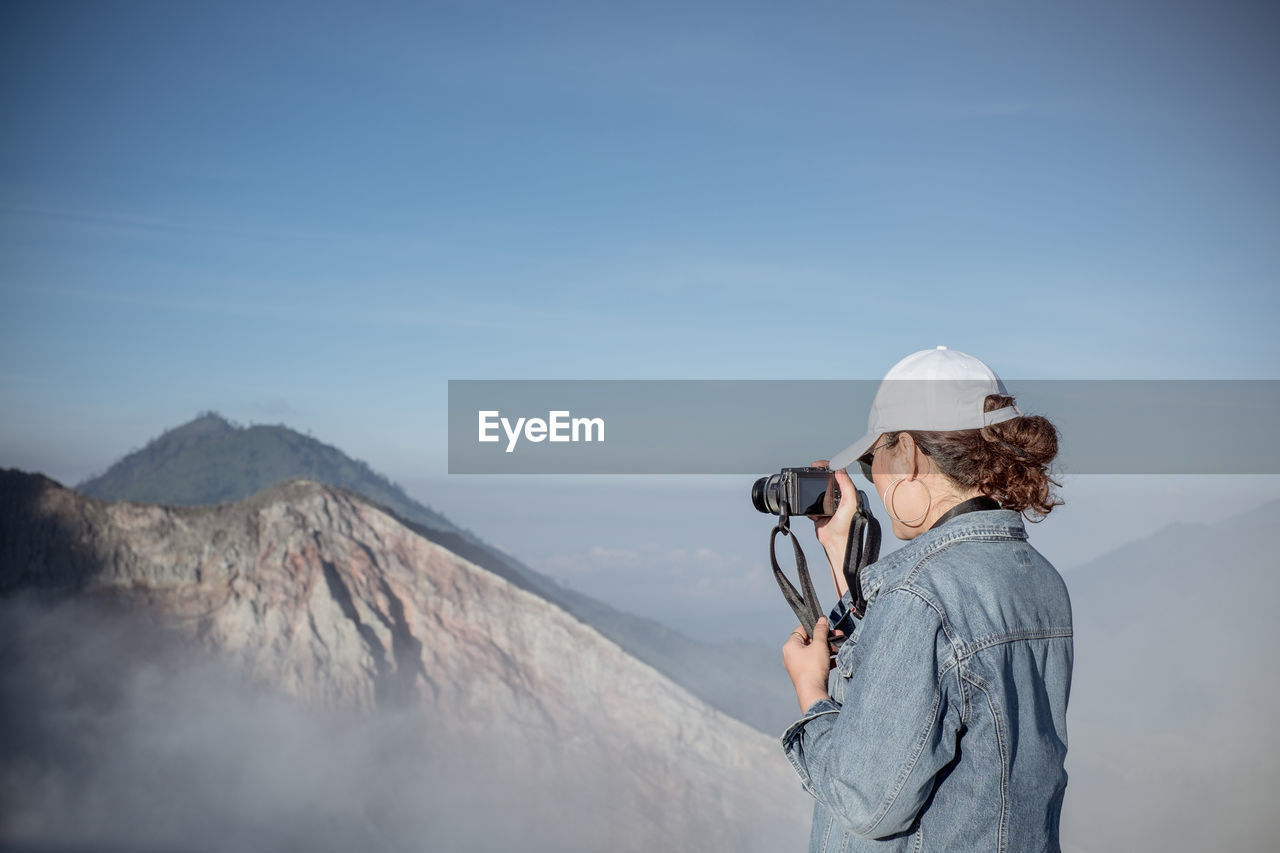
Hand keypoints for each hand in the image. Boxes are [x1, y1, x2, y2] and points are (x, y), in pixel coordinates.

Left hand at [782, 618, 833, 711]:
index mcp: (790, 646)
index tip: (826, 625)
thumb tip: (821, 619)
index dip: (815, 626)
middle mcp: (791, 655)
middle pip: (809, 641)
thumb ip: (821, 631)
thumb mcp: (819, 645)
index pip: (802, 629)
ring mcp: (797, 665)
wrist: (813, 692)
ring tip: (839, 647)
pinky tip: (836, 659)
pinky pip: (815, 662)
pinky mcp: (805, 674)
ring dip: (827, 649)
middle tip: (837, 636)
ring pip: (813, 652)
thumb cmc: (813, 668)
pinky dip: (825, 659)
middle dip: (825, 639)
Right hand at [808, 460, 858, 593]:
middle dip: (817, 475)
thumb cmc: (848, 525)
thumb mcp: (850, 502)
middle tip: (810, 470)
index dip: (828, 467)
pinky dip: (808, 503)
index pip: (837, 475)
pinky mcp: (818, 513)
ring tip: (807, 485)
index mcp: (847, 493)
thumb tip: (840, 470)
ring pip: (817, 491)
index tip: (818, 465)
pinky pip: (810, 504)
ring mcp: (827, 505)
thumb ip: (847, 485)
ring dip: (812, 489)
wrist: (836, 542)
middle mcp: (837, 498)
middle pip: (825, 481)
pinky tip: (810, 504)